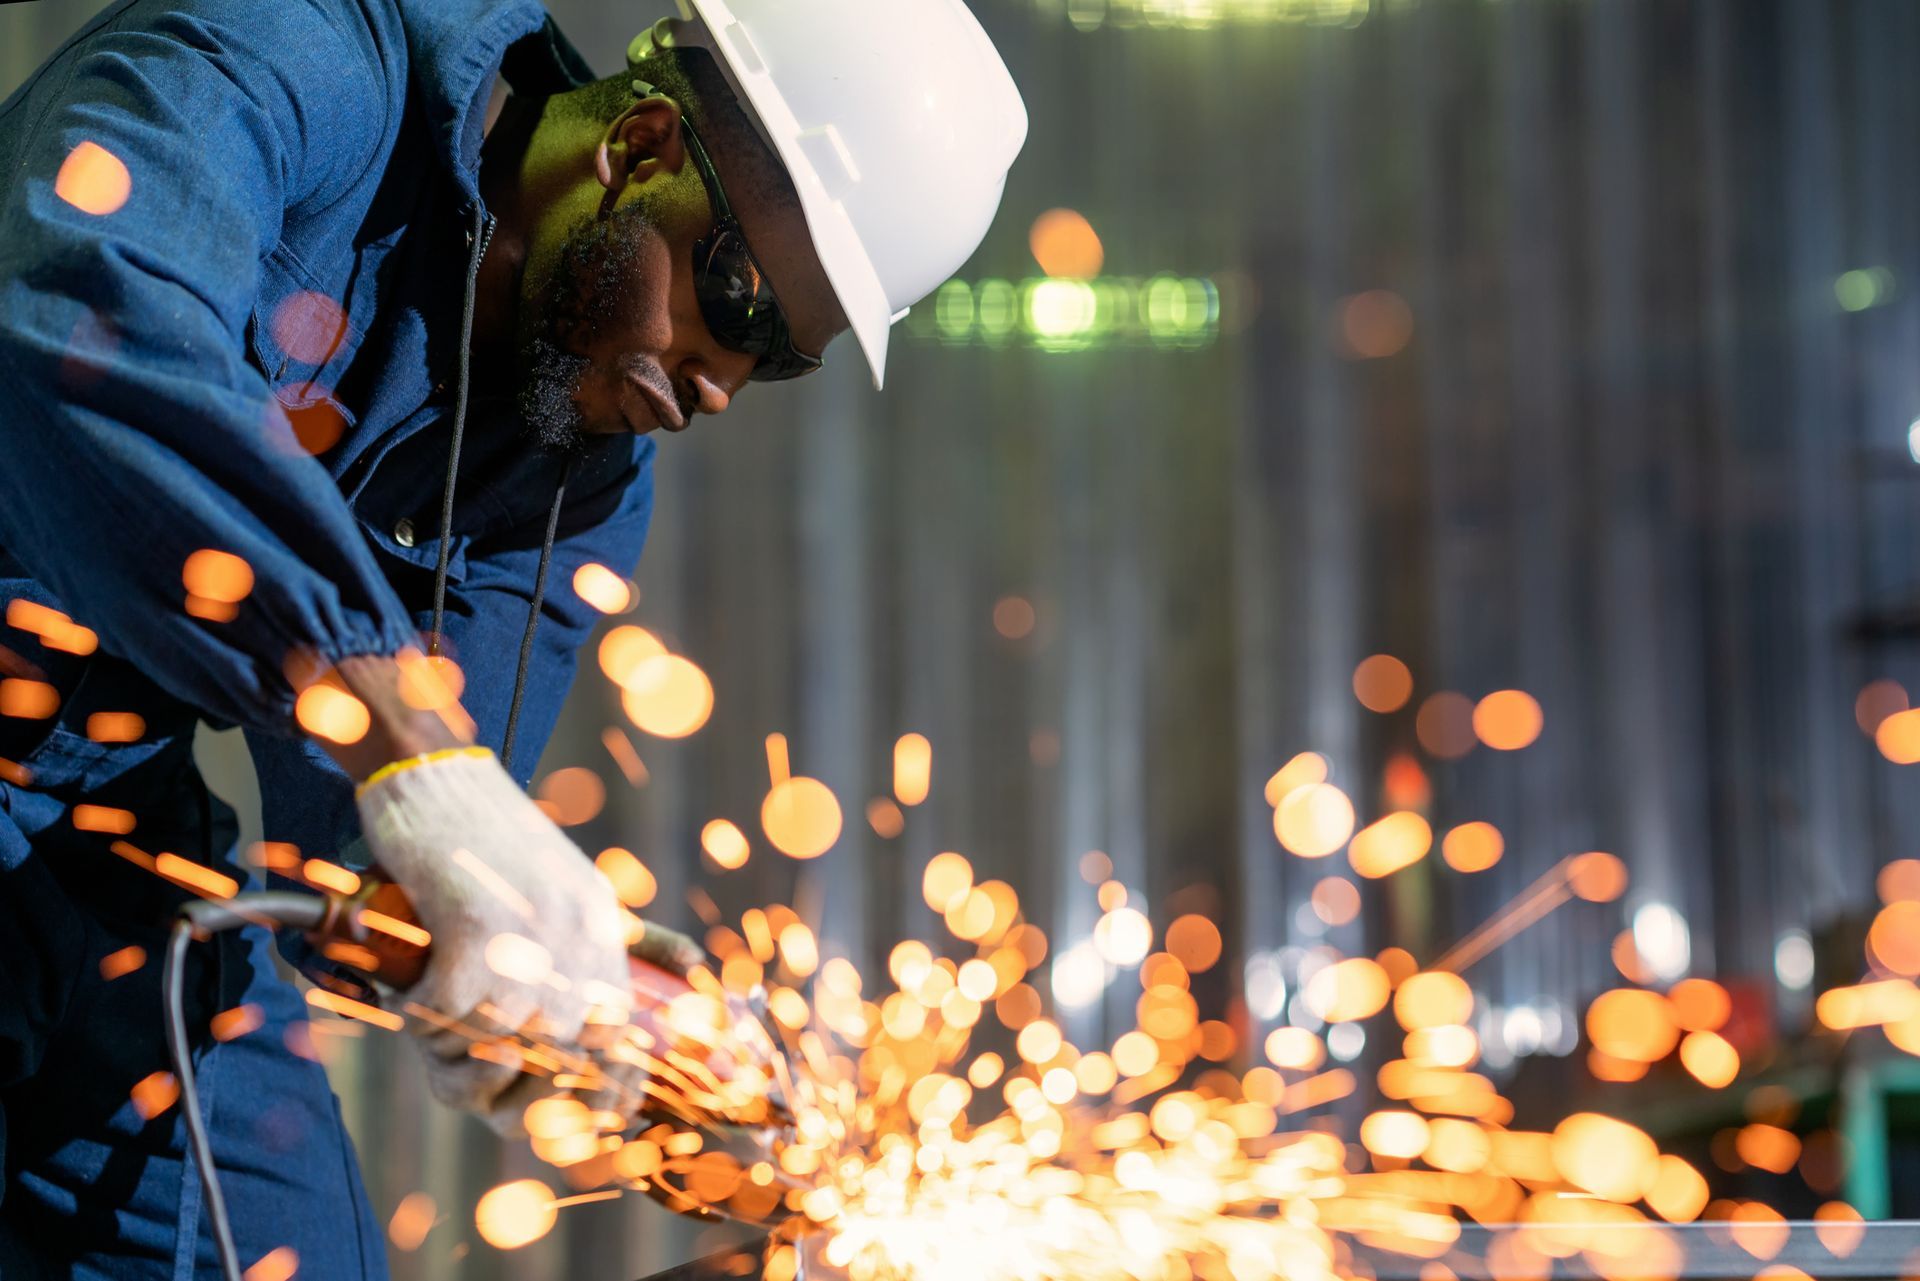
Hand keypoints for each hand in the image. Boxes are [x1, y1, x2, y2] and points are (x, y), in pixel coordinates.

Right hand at [353, 747, 638, 1132]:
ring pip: (491, 1056)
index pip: (623, 1049)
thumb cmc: (484, 834)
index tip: (557, 1123)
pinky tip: (412, 982)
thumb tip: (665, 990)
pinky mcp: (472, 946)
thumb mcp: (567, 886)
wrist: (432, 774)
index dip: (595, 1102)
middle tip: (461, 1066)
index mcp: (603, 935)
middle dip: (503, 1091)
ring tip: (430, 1009)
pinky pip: (443, 1026)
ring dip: (448, 1050)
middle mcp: (579, 946)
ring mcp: (529, 947)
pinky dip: (417, 1015)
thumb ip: (600, 943)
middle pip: (554, 1071)